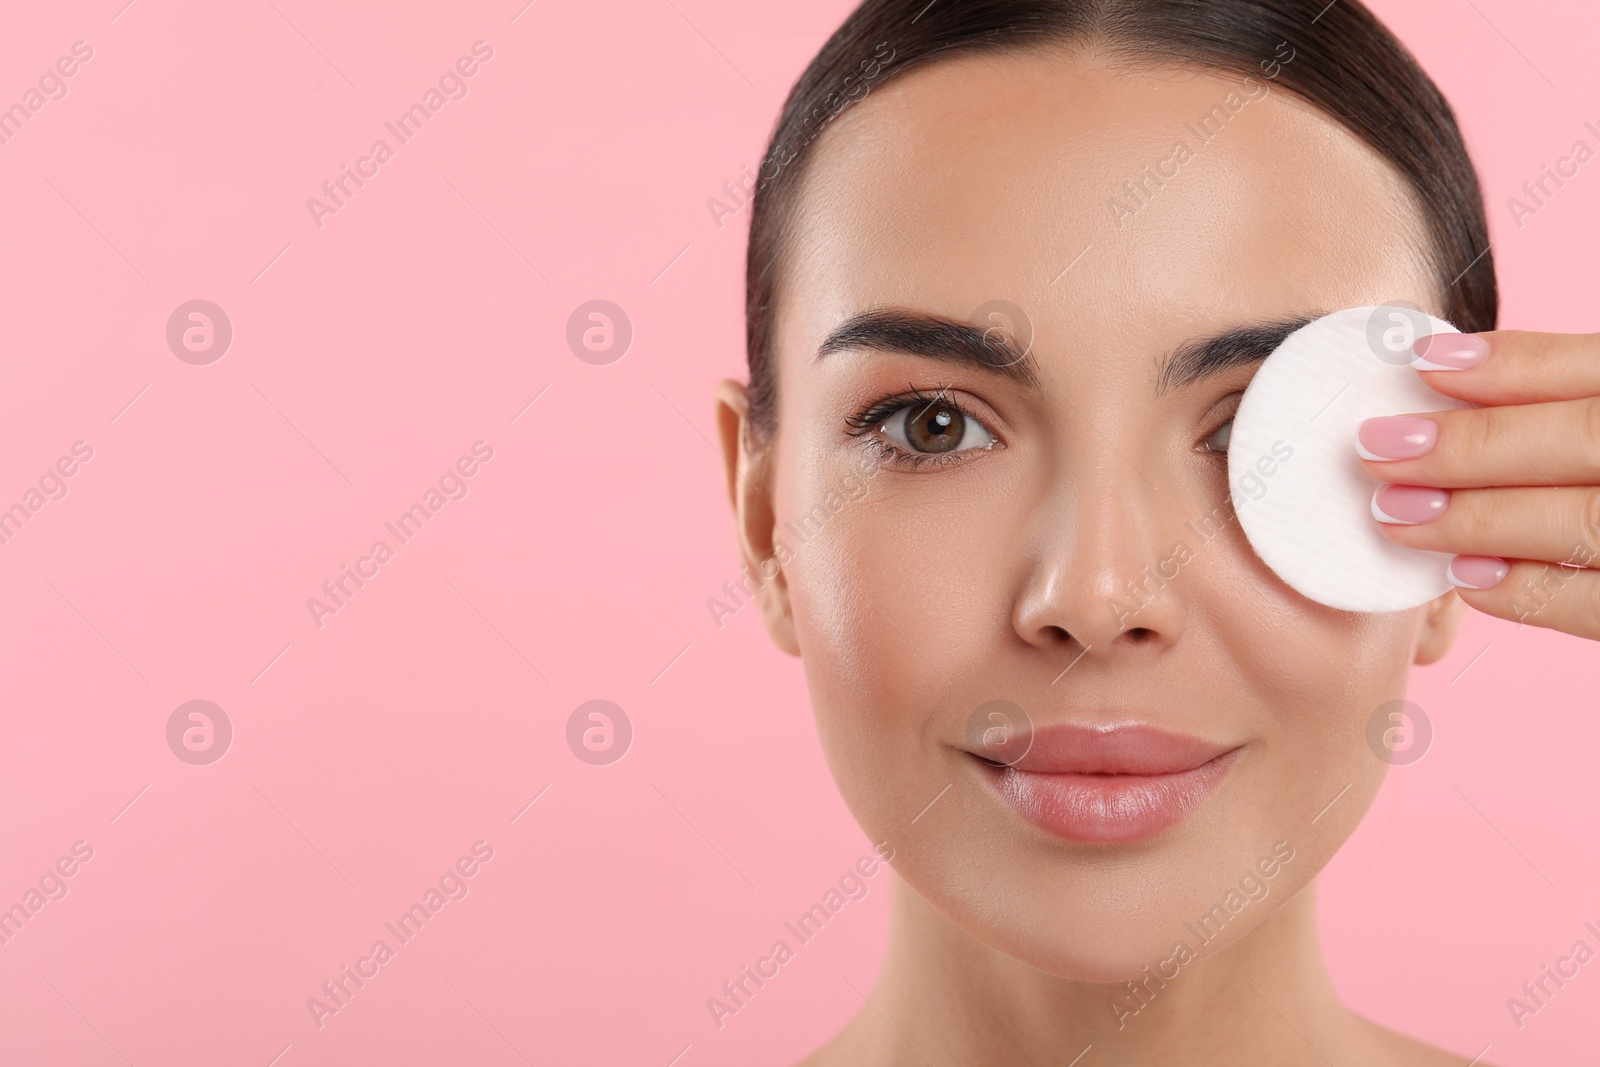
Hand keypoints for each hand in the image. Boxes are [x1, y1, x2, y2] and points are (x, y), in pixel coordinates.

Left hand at [1356, 329, 1599, 638]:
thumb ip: (1586, 395)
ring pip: (1588, 524)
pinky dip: (1536, 593)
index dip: (1516, 364)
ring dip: (1484, 521)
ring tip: (1399, 515)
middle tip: (1377, 449)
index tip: (1424, 361)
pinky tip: (1469, 579)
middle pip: (1590, 440)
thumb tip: (1460, 373)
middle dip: (1475, 445)